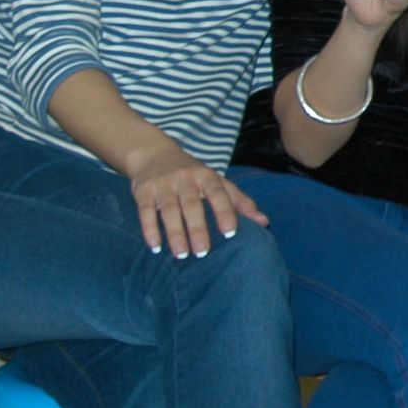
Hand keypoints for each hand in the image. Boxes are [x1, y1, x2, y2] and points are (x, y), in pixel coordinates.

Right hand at [120, 137, 265, 258]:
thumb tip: (264, 222)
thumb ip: (239, 201)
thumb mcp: (216, 182)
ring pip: (168, 209)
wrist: (153, 153)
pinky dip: (149, 228)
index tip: (230, 233)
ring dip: (175, 232)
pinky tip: (155, 246)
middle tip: (203, 252)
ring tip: (181, 254)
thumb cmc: (192, 174)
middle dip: (198, 228)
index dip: (224, 212)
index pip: (218, 193)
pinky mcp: (143, 190)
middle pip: (192, 204)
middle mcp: (185, 178)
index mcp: (206, 176)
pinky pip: (145, 210)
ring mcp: (163, 183)